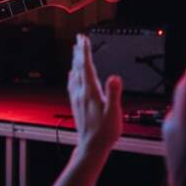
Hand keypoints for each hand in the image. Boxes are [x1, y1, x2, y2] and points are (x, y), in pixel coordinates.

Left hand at [68, 34, 122, 156]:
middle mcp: (81, 93)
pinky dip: (72, 75)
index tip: (84, 39)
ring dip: (75, 61)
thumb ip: (114, 94)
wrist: (91, 146)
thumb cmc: (105, 132)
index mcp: (91, 92)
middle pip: (79, 67)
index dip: (85, 51)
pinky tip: (71, 74)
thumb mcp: (114, 112)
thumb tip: (114, 77)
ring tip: (75, 51)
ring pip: (74, 74)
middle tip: (79, 39)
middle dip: (79, 52)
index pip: (87, 66)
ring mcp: (77, 98)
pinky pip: (72, 85)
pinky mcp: (76, 104)